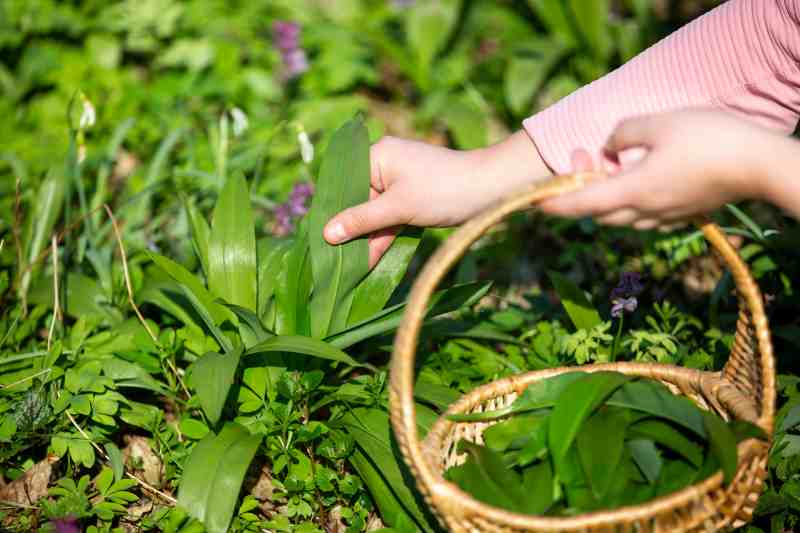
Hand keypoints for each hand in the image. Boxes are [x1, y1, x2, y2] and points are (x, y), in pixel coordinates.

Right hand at [324, 131, 548, 266]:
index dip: (333, 214)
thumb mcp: (398, 208)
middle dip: (349, 232)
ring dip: (366, 239)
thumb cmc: (443, 191)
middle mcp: (384, 164)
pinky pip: (389, 218)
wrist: (491, 190)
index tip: (318, 241)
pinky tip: (369, 261)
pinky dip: (383, 237)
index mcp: (377, 155)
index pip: (344, 185)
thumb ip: (362, 221)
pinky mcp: (411, 197)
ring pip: (373, 213)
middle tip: (332, 262)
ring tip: (348, 270)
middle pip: (357, 201)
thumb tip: (326, 234)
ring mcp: (399, 182)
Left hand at [539, 109, 778, 228]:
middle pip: (599, 212)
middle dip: (582, 191)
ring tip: (612, 164)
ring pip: (622, 215)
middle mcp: (645, 211)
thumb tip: (609, 145)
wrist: (760, 165)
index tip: (534, 203)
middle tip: (583, 158)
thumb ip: (623, 132)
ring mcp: (666, 216)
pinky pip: (644, 214)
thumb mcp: (658, 123)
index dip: (555, 204)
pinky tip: (640, 175)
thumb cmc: (709, 139)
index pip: (582, 204)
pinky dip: (630, 199)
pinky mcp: (683, 214)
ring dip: (607, 195)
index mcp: (633, 191)